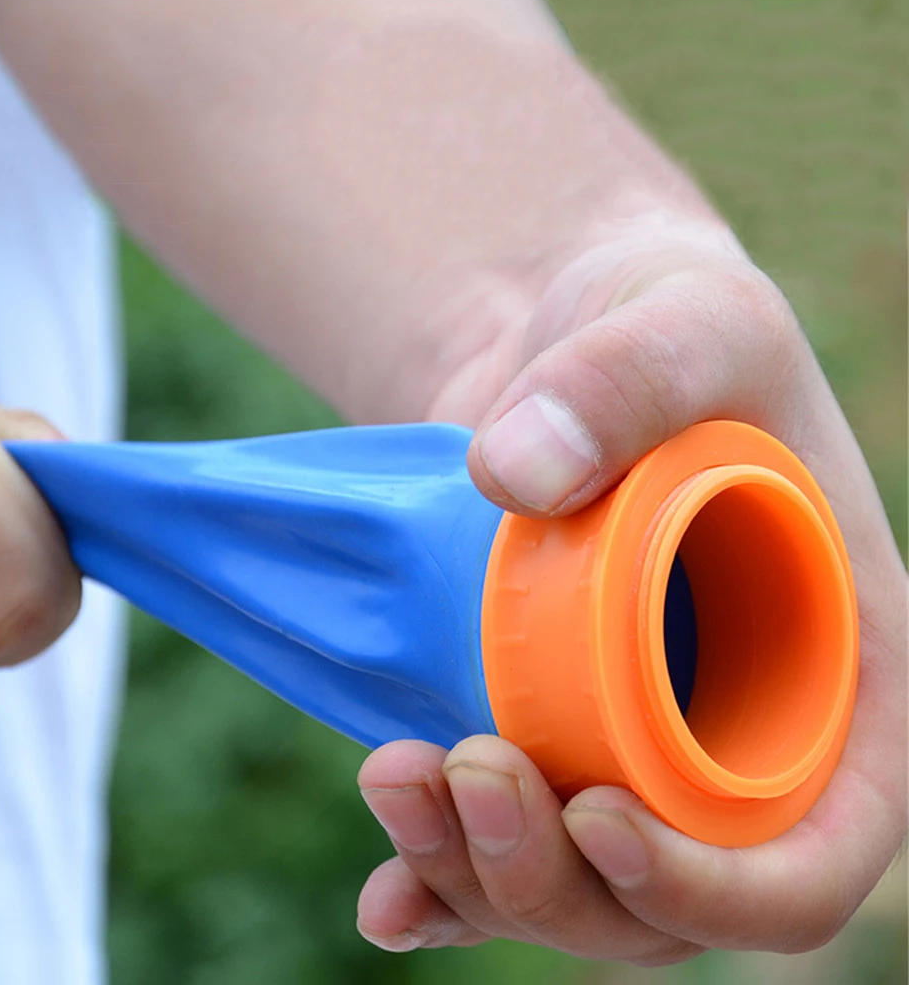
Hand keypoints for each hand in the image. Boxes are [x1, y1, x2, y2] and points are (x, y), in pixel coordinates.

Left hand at [355, 218, 906, 962]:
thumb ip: (630, 374)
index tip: (604, 820)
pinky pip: (499, 840)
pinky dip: (440, 881)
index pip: (812, 849)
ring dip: (478, 877)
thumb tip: (511, 471)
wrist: (559, 340)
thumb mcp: (688, 316)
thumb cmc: (663, 325)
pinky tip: (386, 895)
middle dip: (561, 884)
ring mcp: (628, 741)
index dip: (722, 887)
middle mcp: (731, 735)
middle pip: (665, 899)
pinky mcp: (540, 722)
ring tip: (396, 780)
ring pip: (570, 887)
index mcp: (829, 674)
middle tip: (468, 774)